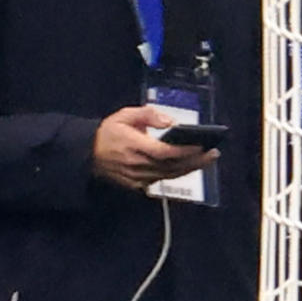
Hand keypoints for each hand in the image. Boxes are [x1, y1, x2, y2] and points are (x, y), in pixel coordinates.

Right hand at [93, 106, 212, 191]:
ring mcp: (138, 177)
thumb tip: (170, 122)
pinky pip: (163, 180)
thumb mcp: (125, 115)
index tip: (203, 145)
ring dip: (191, 168)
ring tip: (207, 159)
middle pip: (173, 166)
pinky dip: (178, 173)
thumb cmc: (109, 132)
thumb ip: (148, 115)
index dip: (185, 151)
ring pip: (170, 175)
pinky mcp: (138, 185)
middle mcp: (137, 164)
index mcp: (134, 146)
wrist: (88, 153)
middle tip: (214, 153)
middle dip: (196, 161)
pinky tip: (190, 166)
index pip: (165, 152)